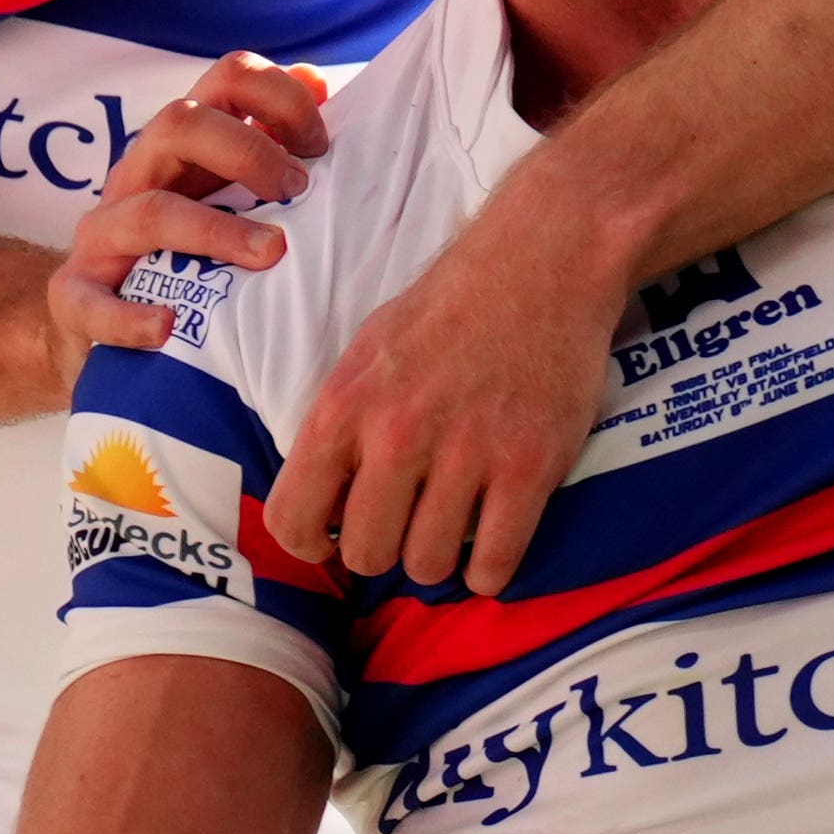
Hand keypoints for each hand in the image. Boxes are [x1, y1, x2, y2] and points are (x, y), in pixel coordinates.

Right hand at [55, 54, 331, 379]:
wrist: (100, 315)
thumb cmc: (186, 245)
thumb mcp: (227, 187)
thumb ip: (270, 138)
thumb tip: (317, 81)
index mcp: (184, 142)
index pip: (229, 76)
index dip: (281, 96)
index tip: (320, 145)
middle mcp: (140, 173)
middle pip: (180, 121)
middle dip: (248, 150)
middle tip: (298, 191)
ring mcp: (104, 232)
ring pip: (148, 211)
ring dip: (214, 231)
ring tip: (270, 255)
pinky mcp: (75, 292)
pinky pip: (89, 299)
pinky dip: (128, 315)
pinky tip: (166, 326)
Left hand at [275, 161, 647, 599]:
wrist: (541, 263)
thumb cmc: (448, 309)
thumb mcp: (365, 353)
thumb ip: (340, 425)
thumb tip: (324, 499)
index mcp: (345, 406)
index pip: (292, 518)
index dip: (310, 543)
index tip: (334, 539)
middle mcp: (397, 435)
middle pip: (366, 554)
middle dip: (383, 551)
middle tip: (406, 525)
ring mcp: (466, 455)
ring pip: (428, 566)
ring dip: (438, 560)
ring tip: (452, 527)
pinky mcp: (529, 469)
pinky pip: (495, 564)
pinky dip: (491, 571)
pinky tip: (492, 545)